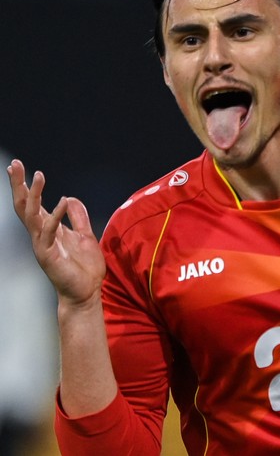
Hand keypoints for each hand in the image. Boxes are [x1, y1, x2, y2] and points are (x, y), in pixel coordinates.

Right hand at [6, 160, 105, 307]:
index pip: (32, 203)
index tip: (18, 166)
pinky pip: (49, 232)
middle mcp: (41, 235)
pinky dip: (55, 216)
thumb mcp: (85, 235)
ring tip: (38, 176)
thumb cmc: (84, 267)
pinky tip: (61, 201)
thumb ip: (78, 217)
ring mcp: (42, 244)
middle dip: (19, 185)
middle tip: (15, 164)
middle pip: (24, 206)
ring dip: (34, 195)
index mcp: (48, 229)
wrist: (86, 292)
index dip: (25, 185)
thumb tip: (69, 198)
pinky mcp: (48, 255)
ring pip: (31, 216)